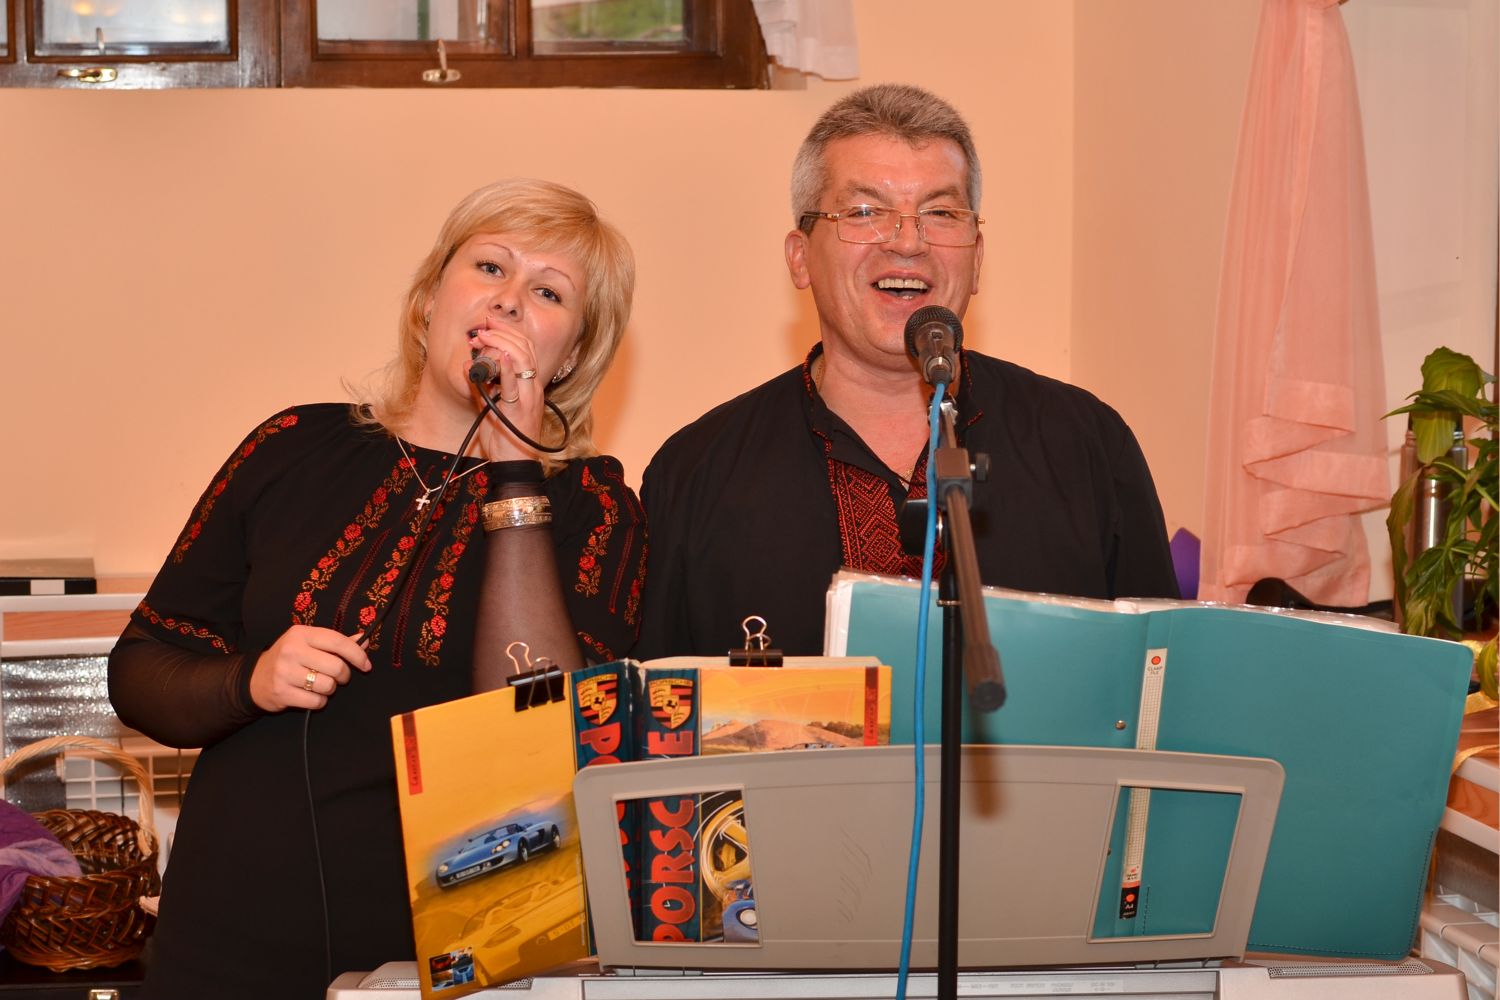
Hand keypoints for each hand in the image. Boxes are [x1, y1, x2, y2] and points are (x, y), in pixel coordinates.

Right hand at [249, 625, 371, 712]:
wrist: (255, 678)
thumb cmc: (290, 658)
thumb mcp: (309, 643)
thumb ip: (336, 642)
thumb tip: (363, 640)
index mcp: (301, 634)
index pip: (338, 642)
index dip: (357, 654)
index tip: (366, 665)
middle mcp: (292, 650)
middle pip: (337, 667)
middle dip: (344, 675)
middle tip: (339, 677)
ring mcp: (285, 672)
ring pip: (328, 686)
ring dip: (330, 689)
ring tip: (320, 685)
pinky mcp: (282, 692)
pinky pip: (316, 702)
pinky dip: (319, 701)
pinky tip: (310, 695)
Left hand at [467, 329, 543, 461]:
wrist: (514, 463)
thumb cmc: (505, 438)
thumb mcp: (491, 406)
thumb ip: (481, 386)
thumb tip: (468, 366)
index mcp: (529, 385)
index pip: (525, 348)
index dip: (507, 332)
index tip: (489, 324)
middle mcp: (532, 387)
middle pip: (525, 347)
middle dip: (503, 331)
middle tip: (483, 326)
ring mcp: (528, 397)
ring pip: (523, 360)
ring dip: (502, 343)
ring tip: (484, 336)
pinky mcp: (520, 410)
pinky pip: (514, 385)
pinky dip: (507, 367)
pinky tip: (499, 355)